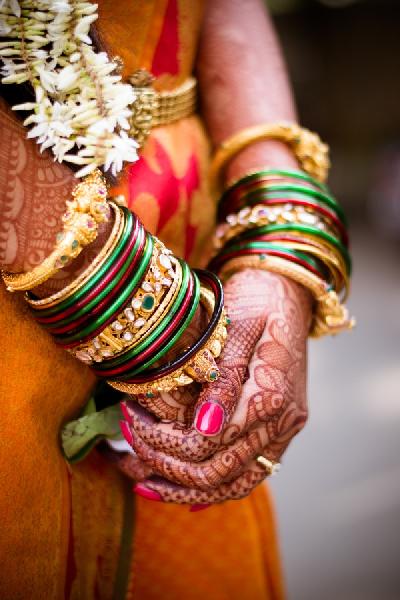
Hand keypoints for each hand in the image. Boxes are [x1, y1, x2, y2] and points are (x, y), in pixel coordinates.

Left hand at [118, 269, 311, 503]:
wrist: (287, 293)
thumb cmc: (257, 299)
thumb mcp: (236, 326)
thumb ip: (225, 380)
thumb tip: (204, 428)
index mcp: (270, 394)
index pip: (208, 441)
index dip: (163, 439)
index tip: (129, 417)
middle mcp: (282, 423)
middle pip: (218, 471)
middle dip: (164, 462)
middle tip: (128, 436)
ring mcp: (283, 432)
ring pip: (233, 486)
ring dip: (184, 488)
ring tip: (139, 478)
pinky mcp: (278, 433)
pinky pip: (246, 477)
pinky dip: (211, 490)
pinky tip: (179, 491)